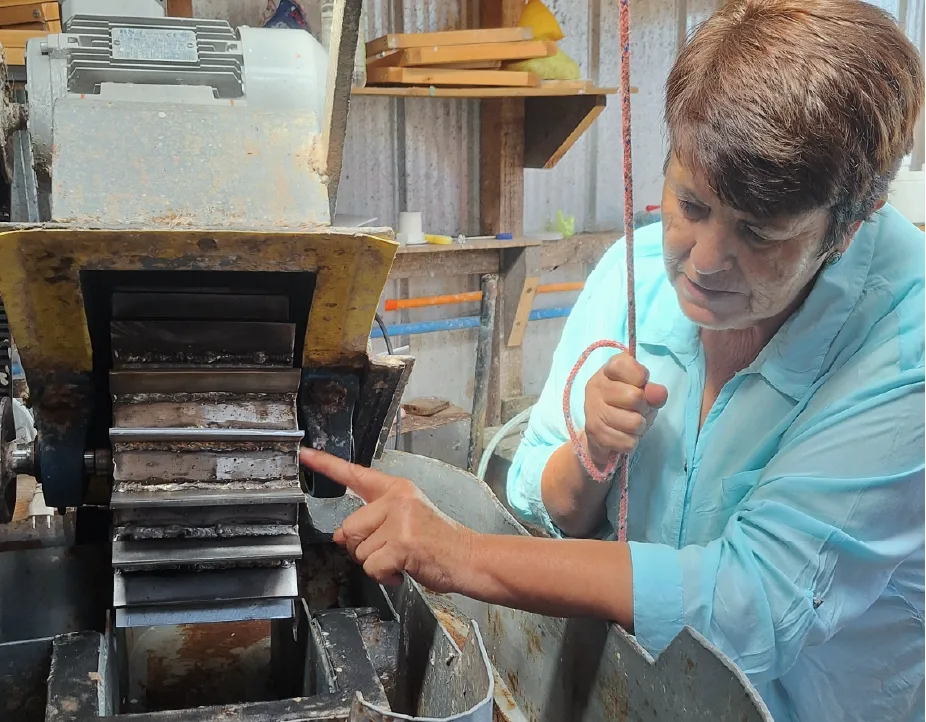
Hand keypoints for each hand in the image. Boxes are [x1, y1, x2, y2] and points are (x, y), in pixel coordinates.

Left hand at [300, 448, 474, 592]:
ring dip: (377, 564)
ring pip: (359, 551)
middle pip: (348, 528)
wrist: (470, 558)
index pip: (355, 474)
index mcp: (396, 489)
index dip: (326, 464)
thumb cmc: (439, 543)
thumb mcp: (405, 523)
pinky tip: (404, 570)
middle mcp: (397, 499)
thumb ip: (372, 523)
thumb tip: (338, 536)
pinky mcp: (402, 542)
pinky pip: (372, 567)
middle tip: (389, 552)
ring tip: (402, 559)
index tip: (304, 454)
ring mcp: (400, 519)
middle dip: (362, 549)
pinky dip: (385, 577)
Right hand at [583, 353, 667, 467]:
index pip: (626, 364)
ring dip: (639, 428)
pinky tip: (622, 436)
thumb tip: (659, 393)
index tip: (640, 383)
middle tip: (637, 410)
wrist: (602, 434)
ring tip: (631, 425)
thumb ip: (654, 391)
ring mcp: (593, 409)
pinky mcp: (594, 432)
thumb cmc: (627, 407)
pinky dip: (631, 442)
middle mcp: (596, 386)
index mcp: (608, 370)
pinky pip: (628, 441)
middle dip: (644, 408)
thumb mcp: (645, 394)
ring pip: (633, 422)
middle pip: (634, 397)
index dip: (640, 376)